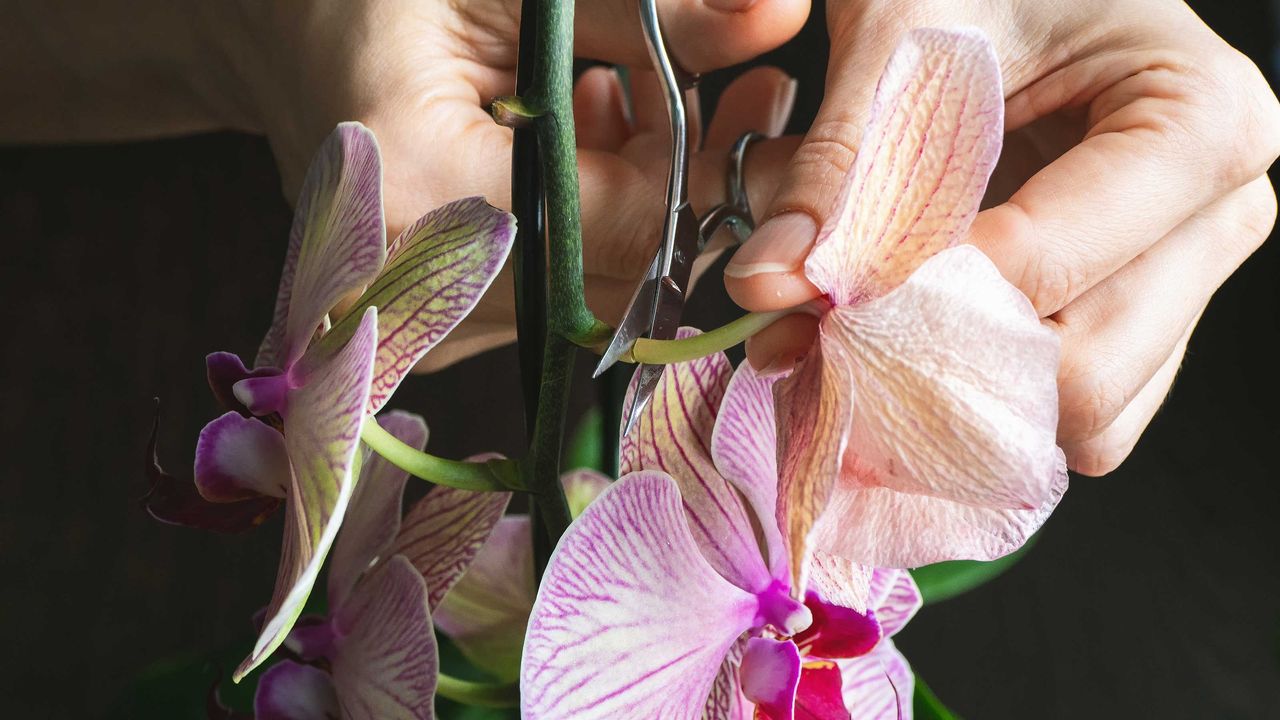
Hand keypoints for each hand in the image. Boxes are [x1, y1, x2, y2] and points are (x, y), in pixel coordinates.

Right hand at [212, 0, 809, 368]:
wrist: (277, 37)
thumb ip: (648, 13)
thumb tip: (778, 15)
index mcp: (419, 177)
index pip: (621, 217)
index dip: (704, 165)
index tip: (753, 100)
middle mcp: (415, 277)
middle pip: (623, 266)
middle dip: (688, 182)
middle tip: (733, 96)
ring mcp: (424, 316)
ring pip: (601, 284)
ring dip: (642, 197)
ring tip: (621, 93)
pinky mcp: (440, 326)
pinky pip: (560, 291)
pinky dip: (595, 222)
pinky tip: (574, 139)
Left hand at [723, 0, 1279, 475]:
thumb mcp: (906, 34)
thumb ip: (838, 160)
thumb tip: (769, 284)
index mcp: (1199, 124)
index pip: (1045, 265)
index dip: (916, 293)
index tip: (822, 290)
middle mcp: (1218, 216)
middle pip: (1082, 372)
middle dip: (935, 361)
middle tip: (828, 326)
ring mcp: (1187, 282)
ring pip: (1083, 415)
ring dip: (954, 395)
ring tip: (870, 327)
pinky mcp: (1145, 323)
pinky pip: (1075, 414)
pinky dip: (984, 402)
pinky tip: (915, 344)